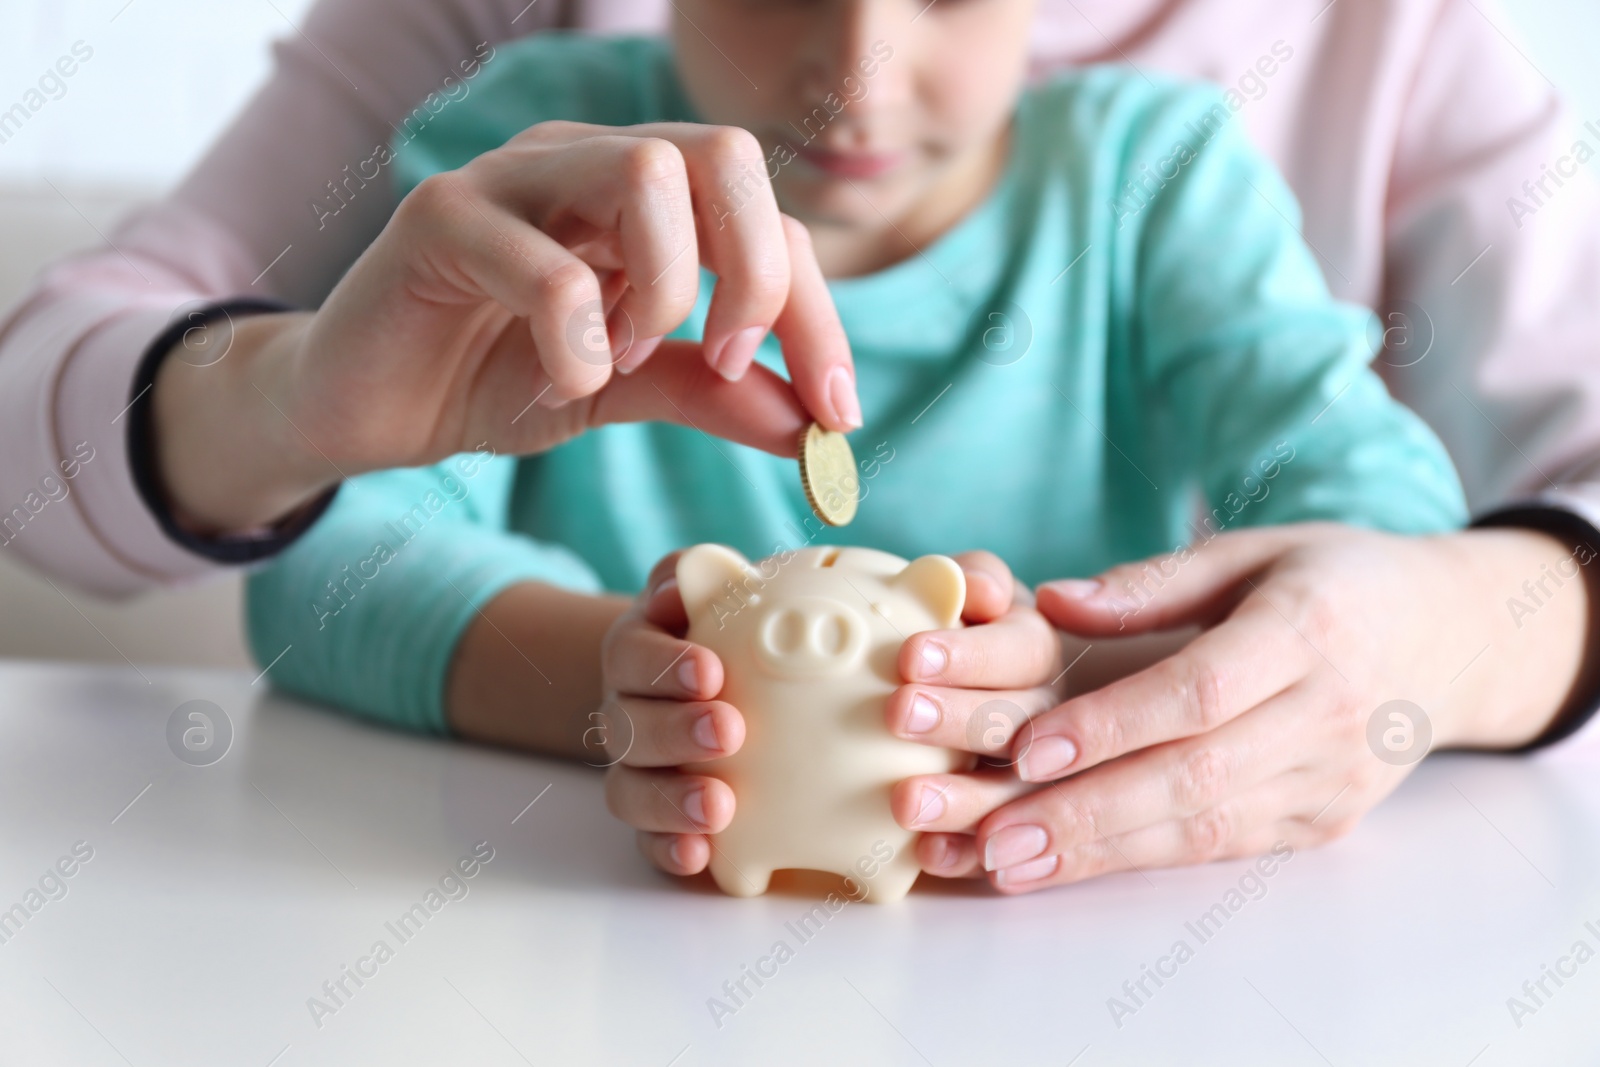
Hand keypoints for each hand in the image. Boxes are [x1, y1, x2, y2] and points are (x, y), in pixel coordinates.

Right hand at [155, 120, 859, 531]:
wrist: (361, 406)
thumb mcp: (623, 392)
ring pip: (645, 173)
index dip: (816, 314)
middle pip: (725, 155)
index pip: (768, 221)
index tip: (836, 417)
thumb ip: (713, 392)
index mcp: (645, 199)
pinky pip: (543, 261)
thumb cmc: (491, 378)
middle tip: (732, 362)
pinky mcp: (440, 217)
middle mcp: (586, 163)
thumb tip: (815, 424)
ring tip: (621, 365)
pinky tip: (556, 385)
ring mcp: (513, 179)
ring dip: (664, 289)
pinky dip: (575, 341)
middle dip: (757, 273)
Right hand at [600, 552, 742, 876]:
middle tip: (730, 732)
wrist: (698, 683)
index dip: (665, 665)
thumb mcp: (704, 591)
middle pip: (628, 726)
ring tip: (719, 808)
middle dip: (675, 731)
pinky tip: (701, 858)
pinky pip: (647, 841)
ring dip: (670, 800)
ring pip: (630, 788)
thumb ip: (696, 576)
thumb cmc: (714, 629)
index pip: (632, 654)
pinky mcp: (652, 820)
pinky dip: (668, 850)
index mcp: (634, 653)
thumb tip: (701, 569)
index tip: (712, 671)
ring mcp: (634, 769)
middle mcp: (624, 712)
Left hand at [904, 523, 1588, 892]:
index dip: (1112, 724)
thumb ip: (1150, 582)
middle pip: (1197, 774)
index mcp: (1310, 628)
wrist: (1452, 638)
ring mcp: (1333, 778)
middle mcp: (1330, 712)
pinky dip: (1142, 858)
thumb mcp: (1250, 550)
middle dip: (1087, 812)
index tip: (1026, 747)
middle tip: (993, 835)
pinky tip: (1070, 865)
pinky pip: (1225, 846)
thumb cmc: (1331, 578)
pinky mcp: (1325, 821)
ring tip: (1009, 864)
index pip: (1201, 690)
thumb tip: (1052, 602)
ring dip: (1101, 851)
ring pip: (1206, 826)